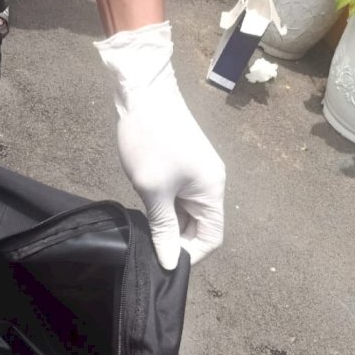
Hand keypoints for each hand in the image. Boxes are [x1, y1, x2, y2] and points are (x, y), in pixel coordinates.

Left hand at [95, 22, 224, 269]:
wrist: (143, 91)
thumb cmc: (150, 140)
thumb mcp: (154, 191)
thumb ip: (164, 229)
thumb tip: (170, 262)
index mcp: (212, 191)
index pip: (211, 239)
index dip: (189, 255)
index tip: (163, 262)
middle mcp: (210, 185)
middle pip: (200, 228)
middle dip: (177, 243)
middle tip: (148, 249)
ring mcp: (196, 176)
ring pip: (187, 216)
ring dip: (169, 227)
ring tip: (145, 232)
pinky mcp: (182, 168)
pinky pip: (179, 201)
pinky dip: (165, 211)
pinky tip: (146, 213)